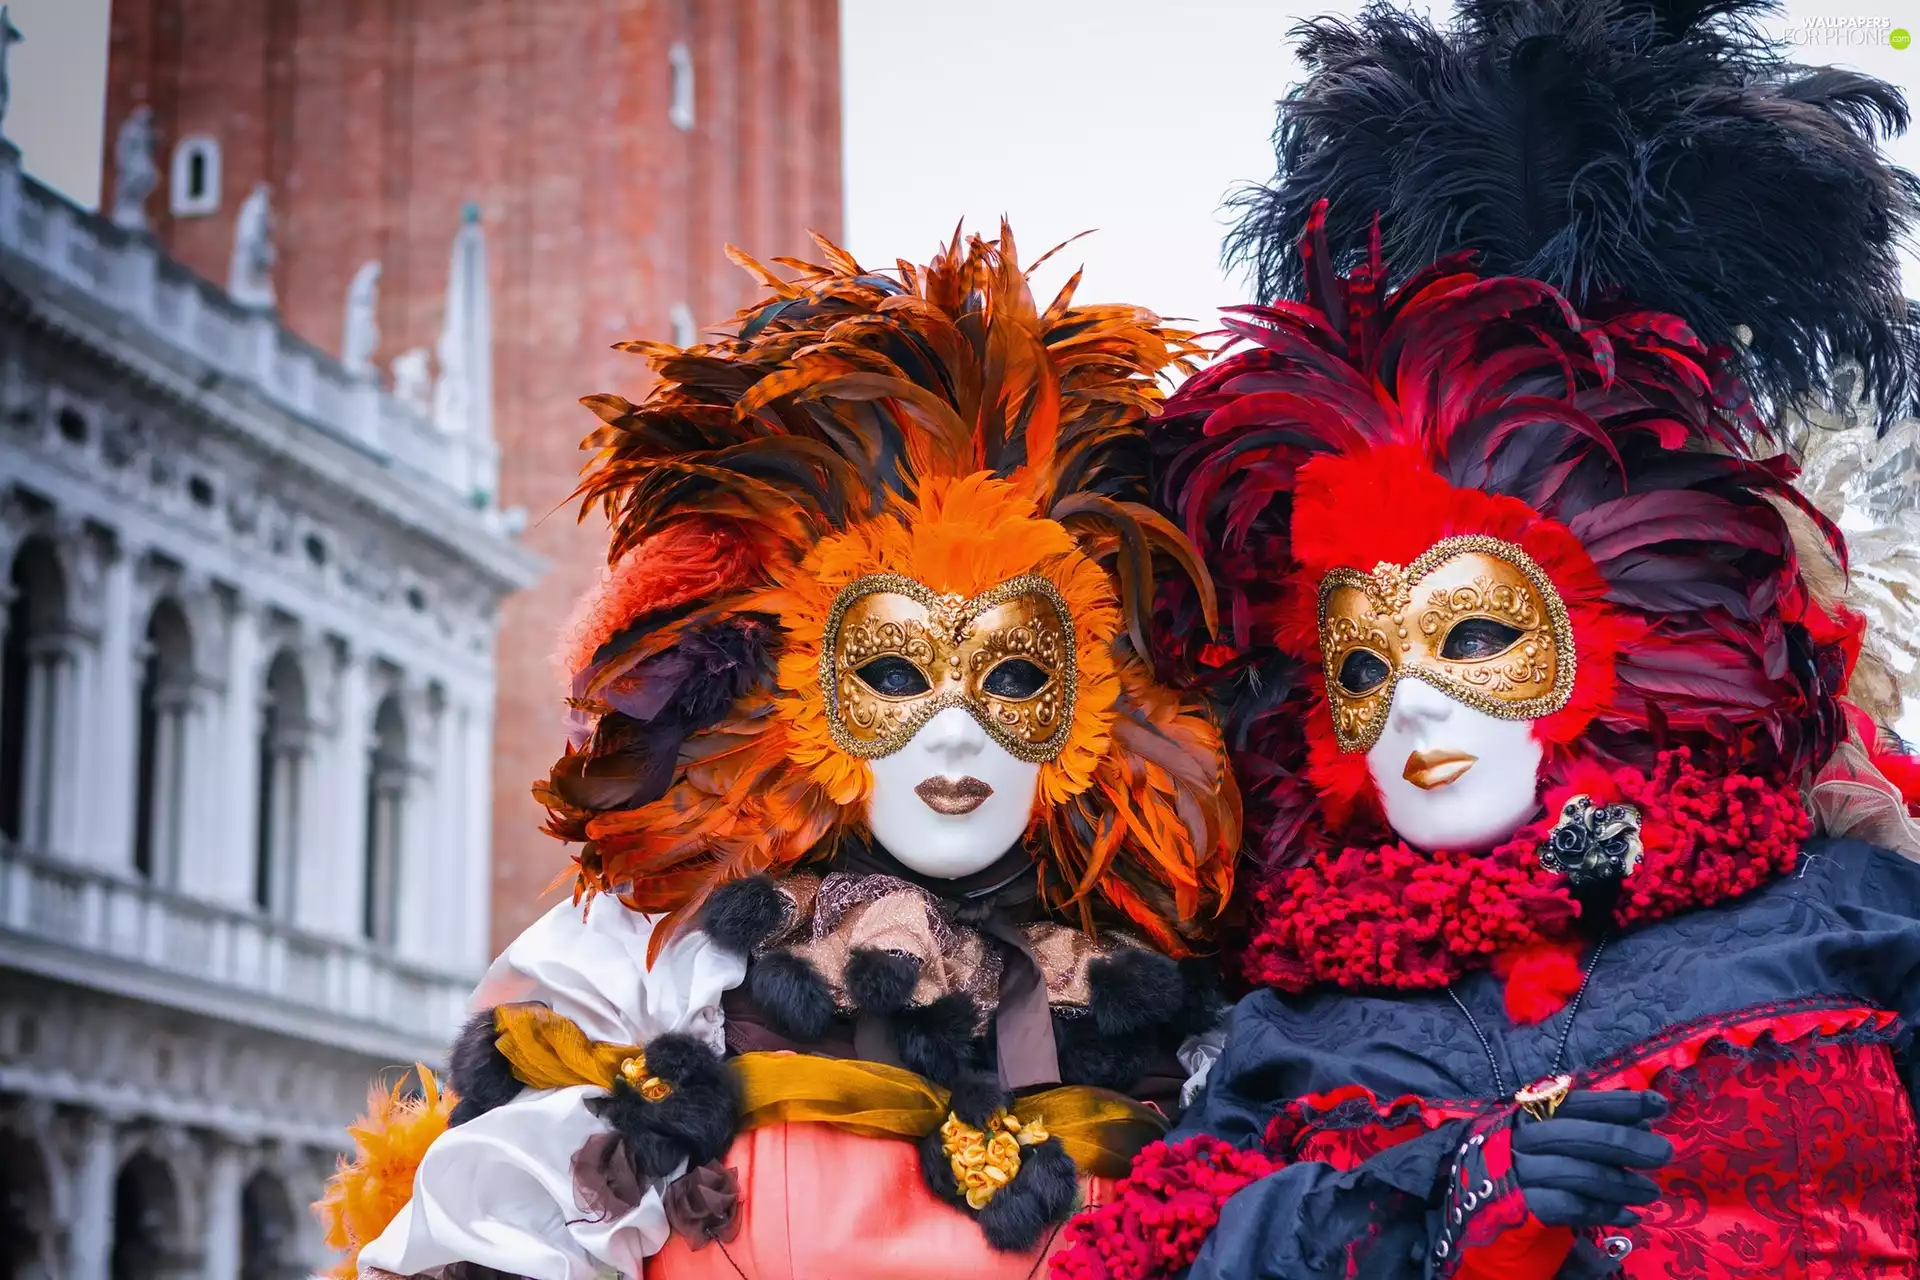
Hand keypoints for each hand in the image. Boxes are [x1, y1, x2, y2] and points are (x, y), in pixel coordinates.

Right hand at [1513, 1088, 1671, 1227]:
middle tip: (1664, 1152)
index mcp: (1532, 1113)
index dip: (1620, 1103)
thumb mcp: (1558, 1137)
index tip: (1659, 1103)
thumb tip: (1644, 1121)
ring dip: (1622, 1183)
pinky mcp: (1520, 1207)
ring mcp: (1518, 1172)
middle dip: (1626, 1142)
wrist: (1480, 1202)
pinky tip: (1629, 1216)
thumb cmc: (1530, 1163)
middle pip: (1579, 1135)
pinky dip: (1603, 1210)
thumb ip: (1597, 1127)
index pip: (1579, 1103)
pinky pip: (1567, 1206)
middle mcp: (1522, 1138)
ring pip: (1576, 1172)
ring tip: (1652, 1192)